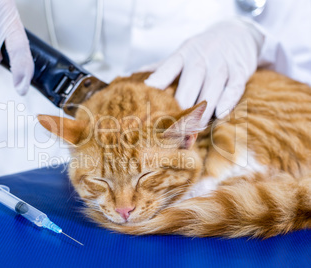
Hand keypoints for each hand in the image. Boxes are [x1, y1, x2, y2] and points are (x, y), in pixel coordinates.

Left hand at [145, 18, 263, 124]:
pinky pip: (233, 88)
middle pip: (188, 87)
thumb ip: (161, 68)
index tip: (147, 94)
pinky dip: (227, 102)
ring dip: (202, 113)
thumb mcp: (182, 53)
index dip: (157, 82)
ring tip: (194, 130)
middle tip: (173, 128)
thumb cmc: (203, 50)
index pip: (167, 69)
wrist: (237, 33)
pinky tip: (220, 114)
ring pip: (210, 92)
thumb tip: (132, 77)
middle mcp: (200, 59)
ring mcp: (220, 65)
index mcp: (183, 55)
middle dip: (181, 109)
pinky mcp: (239, 70)